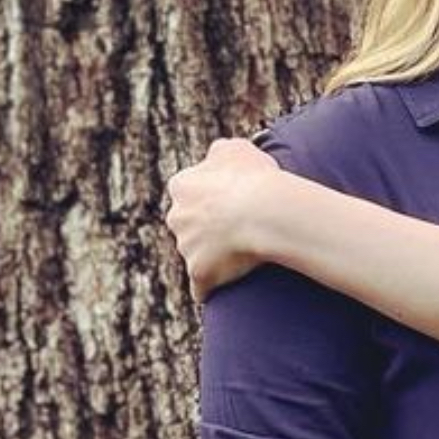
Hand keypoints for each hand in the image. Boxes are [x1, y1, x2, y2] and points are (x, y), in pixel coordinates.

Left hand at [165, 137, 280, 298]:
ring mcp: (186, 248)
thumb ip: (219, 154)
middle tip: (236, 231)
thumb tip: (215, 160)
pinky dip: (211, 288)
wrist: (262, 212)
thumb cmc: (253, 177)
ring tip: (241, 258)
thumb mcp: (236, 148)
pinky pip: (201, 288)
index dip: (210, 201)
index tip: (230, 205)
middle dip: (205, 230)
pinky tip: (225, 290)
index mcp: (182, 185)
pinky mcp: (199, 274)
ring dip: (212, 257)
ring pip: (195, 255)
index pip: (188, 195)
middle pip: (187, 226)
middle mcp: (176, 216)